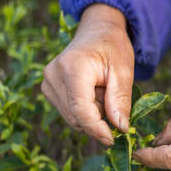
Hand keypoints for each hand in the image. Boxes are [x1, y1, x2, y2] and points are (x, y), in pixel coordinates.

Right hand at [42, 4, 133, 145]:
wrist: (97, 31)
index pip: (81, 110)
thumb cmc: (113, 48)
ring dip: (92, 115)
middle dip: (98, 122)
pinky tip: (94, 95)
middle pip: (75, 117)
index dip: (97, 129)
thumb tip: (120, 128)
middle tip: (115, 106)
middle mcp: (53, 75)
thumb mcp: (124, 71)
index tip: (114, 139)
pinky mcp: (48, 88)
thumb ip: (120, 100)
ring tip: (104, 93)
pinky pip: (68, 112)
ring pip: (71, 118)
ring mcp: (47, 82)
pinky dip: (84, 111)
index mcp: (73, 67)